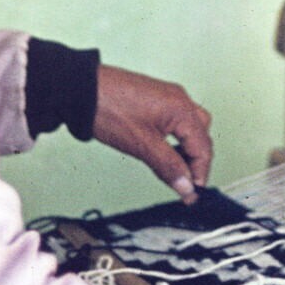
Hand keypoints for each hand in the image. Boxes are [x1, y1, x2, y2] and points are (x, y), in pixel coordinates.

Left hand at [93, 65, 212, 203]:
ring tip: (174, 170)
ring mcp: (168, 97)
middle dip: (196, 162)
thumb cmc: (109, 110)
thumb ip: (168, 167)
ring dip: (187, 149)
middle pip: (201, 136)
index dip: (199, 174)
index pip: (203, 147)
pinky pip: (176, 120)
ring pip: (191, 127)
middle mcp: (180, 100)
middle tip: (184, 185)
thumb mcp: (142, 145)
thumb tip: (186, 187)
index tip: (191, 195)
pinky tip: (164, 151)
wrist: (81, 89)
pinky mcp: (156, 98)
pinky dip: (176, 139)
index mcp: (181, 109)